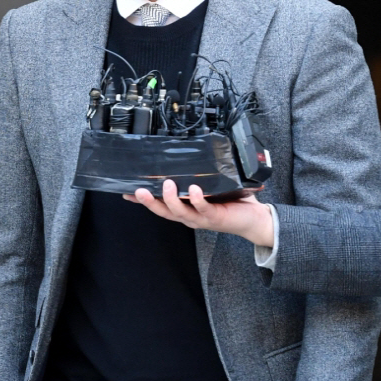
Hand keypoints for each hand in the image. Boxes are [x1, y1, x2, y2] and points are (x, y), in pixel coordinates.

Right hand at [123, 180, 274, 245]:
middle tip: (139, 191)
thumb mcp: (208, 191)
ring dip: (171, 199)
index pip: (160, 206)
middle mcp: (190, 216)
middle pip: (164, 212)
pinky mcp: (215, 217)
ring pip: (180, 212)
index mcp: (186, 210)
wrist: (253, 219)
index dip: (143, 202)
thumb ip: (195, 180)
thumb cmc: (231, 204)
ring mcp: (201, 218)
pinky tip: (193, 190)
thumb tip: (184, 161)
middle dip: (150, 202)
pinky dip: (197, 199)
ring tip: (167, 184)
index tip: (127, 194)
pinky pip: (203, 208)